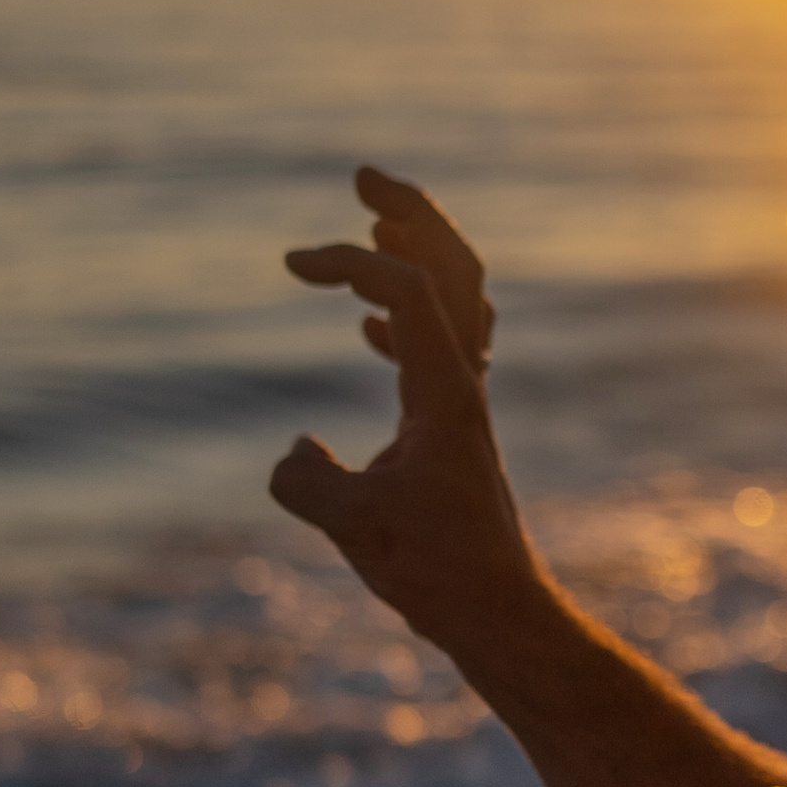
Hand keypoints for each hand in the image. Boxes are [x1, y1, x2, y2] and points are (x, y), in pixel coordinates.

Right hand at [272, 168, 527, 640]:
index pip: (408, 291)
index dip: (350, 263)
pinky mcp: (449, 432)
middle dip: (412, 215)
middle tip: (363, 176)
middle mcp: (463, 383)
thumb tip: (291, 453)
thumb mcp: (357, 528)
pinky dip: (406, 319)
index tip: (290, 264)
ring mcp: (461, 404)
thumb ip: (311, 485)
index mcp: (446, 390)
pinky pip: (438, 350)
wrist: (496, 611)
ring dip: (420, 256)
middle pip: (455, 270)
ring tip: (378, 226)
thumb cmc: (438, 571)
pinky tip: (366, 329)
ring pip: (456, 304)